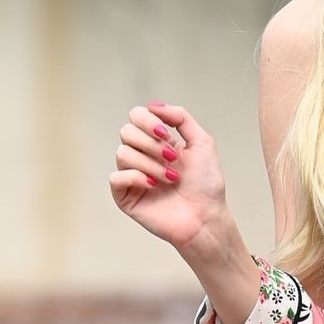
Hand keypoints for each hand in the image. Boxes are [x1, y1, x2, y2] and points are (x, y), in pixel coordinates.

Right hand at [110, 100, 227, 252]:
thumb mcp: (202, 143)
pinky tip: (153, 186)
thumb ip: (181, 118)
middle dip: (151, 144)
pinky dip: (136, 178)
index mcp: (158, 141)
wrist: (206, 217)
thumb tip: (154, 106)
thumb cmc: (206, 185)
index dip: (148, 121)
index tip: (166, 135)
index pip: (137, 116)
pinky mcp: (126, 196)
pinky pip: (116, 177)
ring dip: (150, 164)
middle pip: (126, 131)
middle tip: (172, 159)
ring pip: (122, 153)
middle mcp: (143, 156)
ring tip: (170, 178)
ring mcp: (132, 176)